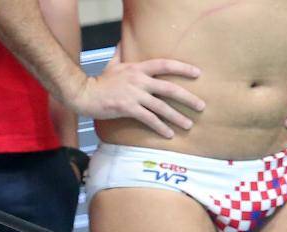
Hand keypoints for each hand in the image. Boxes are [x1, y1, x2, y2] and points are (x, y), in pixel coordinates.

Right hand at [70, 45, 204, 138]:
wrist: (85, 94)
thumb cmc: (100, 81)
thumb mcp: (112, 64)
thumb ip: (120, 53)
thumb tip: (121, 42)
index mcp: (138, 68)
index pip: (164, 65)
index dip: (182, 68)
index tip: (197, 73)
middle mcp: (139, 80)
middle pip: (169, 89)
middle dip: (187, 98)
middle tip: (201, 106)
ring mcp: (134, 95)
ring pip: (161, 107)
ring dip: (177, 117)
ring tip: (189, 125)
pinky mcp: (128, 109)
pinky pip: (149, 119)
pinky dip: (160, 127)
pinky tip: (169, 134)